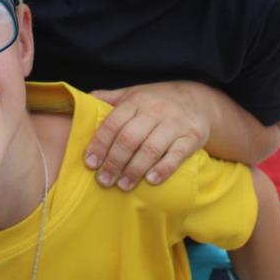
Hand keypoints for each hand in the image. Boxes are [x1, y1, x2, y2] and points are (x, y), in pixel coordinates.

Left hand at [84, 82, 210, 190]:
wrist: (199, 100)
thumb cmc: (157, 101)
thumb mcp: (133, 94)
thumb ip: (108, 99)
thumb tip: (80, 104)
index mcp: (137, 100)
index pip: (113, 123)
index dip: (100, 144)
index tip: (90, 163)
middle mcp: (156, 110)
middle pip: (130, 138)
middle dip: (114, 162)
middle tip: (104, 181)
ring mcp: (175, 123)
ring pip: (151, 148)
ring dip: (134, 170)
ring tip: (123, 186)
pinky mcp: (193, 136)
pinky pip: (177, 155)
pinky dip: (163, 168)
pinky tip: (151, 180)